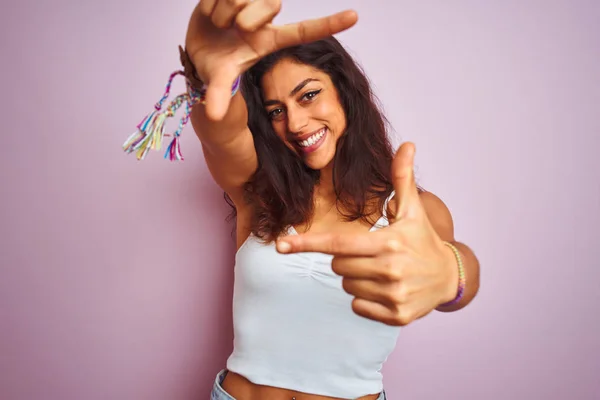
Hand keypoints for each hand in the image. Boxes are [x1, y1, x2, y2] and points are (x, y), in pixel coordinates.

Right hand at [185, 0, 357, 119]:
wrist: (196, 49)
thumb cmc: (217, 66)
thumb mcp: (221, 81)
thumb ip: (219, 95)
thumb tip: (211, 115)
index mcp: (272, 39)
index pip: (306, 30)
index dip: (330, 24)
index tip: (355, 17)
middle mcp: (265, 17)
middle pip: (268, 5)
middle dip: (244, 20)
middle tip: (233, 31)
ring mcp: (251, 0)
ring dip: (223, 14)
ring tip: (219, 25)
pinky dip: (211, 4)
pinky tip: (212, 13)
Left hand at [276, 143, 458, 325]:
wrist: (450, 277)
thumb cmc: (423, 239)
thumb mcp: (413, 209)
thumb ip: (402, 178)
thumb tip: (407, 145)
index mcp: (389, 242)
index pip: (338, 243)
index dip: (307, 243)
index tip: (281, 246)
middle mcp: (390, 270)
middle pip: (337, 265)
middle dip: (346, 258)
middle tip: (372, 253)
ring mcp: (394, 295)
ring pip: (346, 286)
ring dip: (356, 278)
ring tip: (382, 271)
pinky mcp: (396, 317)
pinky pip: (357, 306)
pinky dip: (365, 298)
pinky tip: (385, 289)